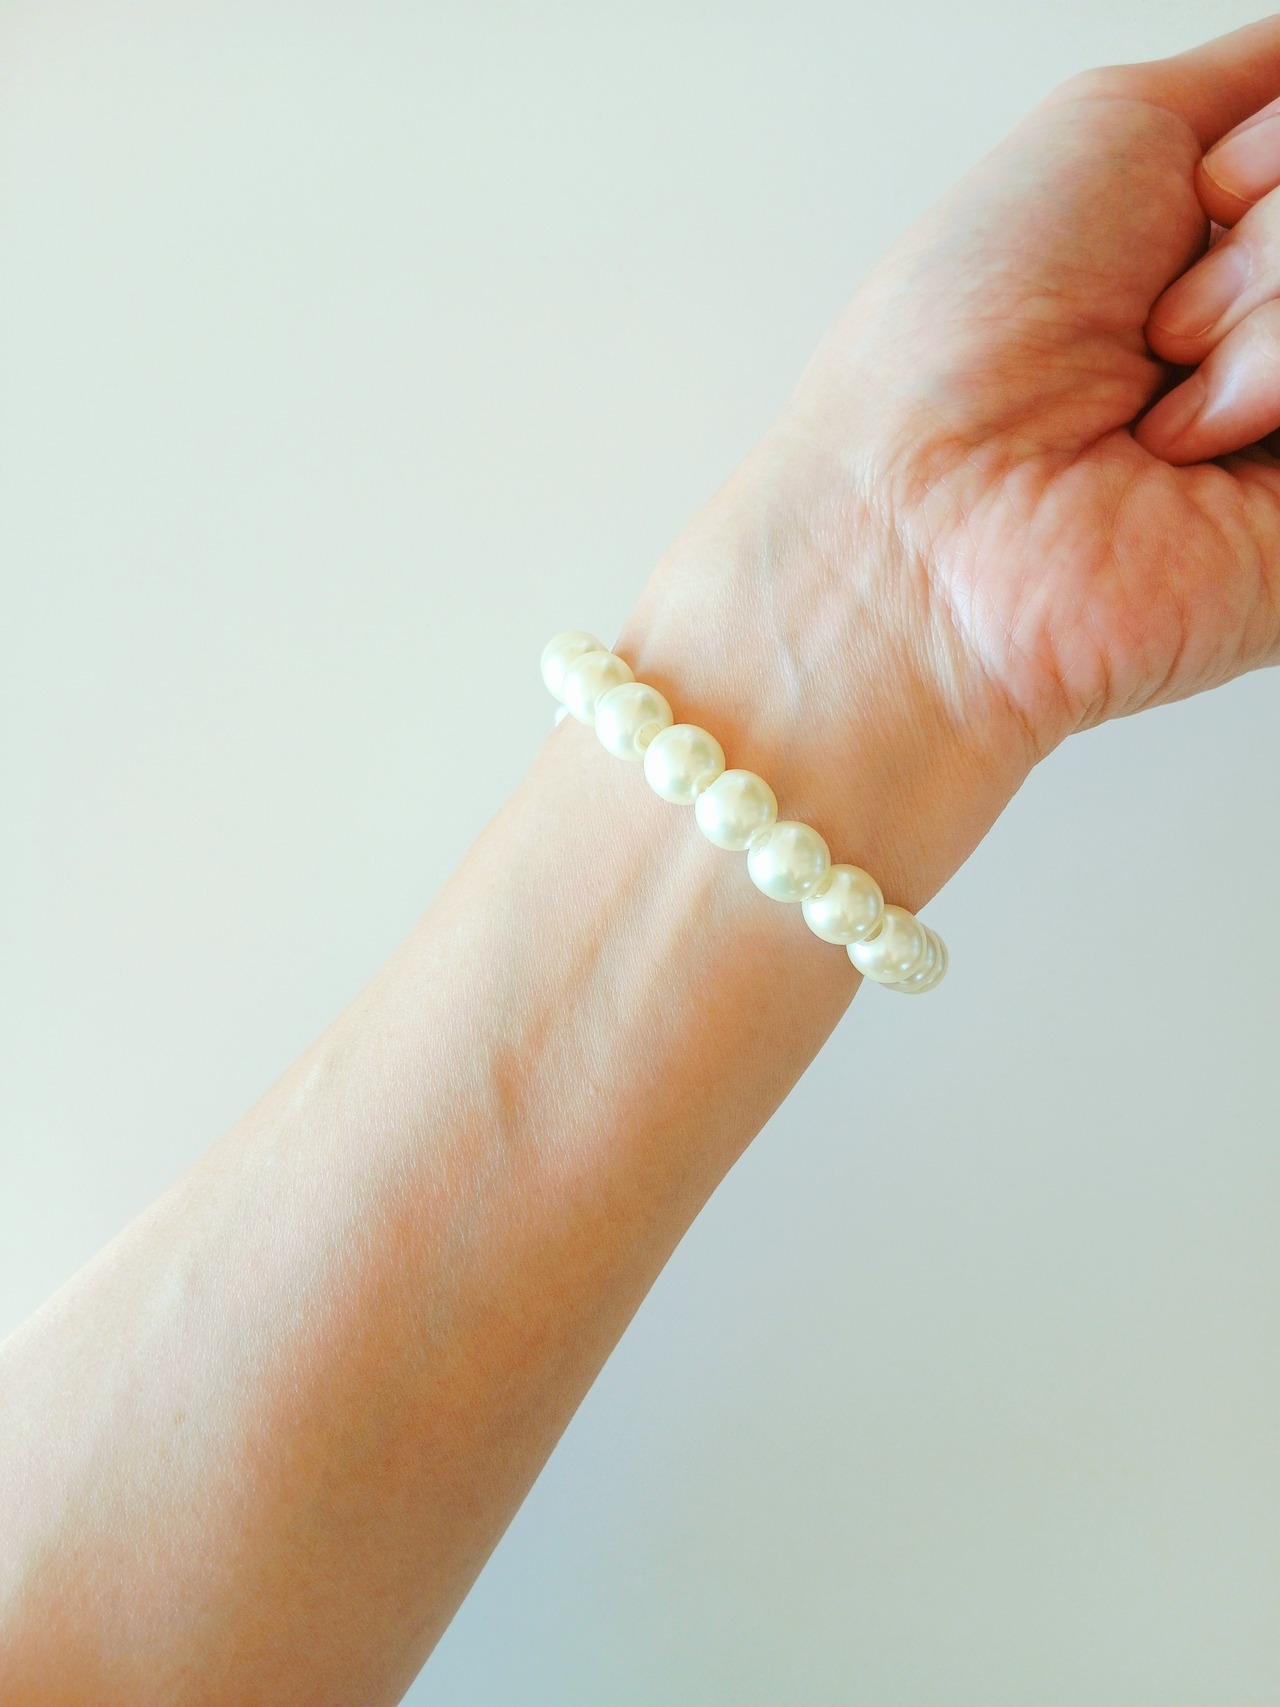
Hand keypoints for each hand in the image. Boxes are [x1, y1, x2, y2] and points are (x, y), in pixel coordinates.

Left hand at [627, 18, 1279, 880]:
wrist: (926, 510)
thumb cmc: (962, 346)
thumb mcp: (1112, 130)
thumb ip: (1259, 80)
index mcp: (1222, 252)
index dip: (1270, 149)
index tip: (1199, 190)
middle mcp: (1264, 340)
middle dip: (1268, 226)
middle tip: (1158, 317)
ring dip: (1259, 302)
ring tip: (1160, 399)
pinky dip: (1273, 375)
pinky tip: (1188, 449)